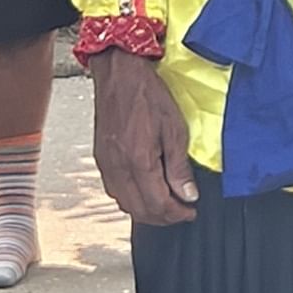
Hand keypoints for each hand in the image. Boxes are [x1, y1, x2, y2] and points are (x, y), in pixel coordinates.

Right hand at [90, 48, 201, 227]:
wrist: (119, 74)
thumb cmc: (148, 95)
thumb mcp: (174, 129)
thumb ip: (179, 167)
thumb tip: (188, 195)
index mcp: (138, 162)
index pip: (158, 204)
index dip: (177, 214)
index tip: (191, 212)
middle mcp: (118, 168)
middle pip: (139, 210)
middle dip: (163, 218)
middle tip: (181, 212)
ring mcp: (106, 165)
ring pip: (124, 204)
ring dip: (146, 211)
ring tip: (166, 204)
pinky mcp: (101, 159)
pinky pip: (114, 190)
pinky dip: (131, 199)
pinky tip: (145, 191)